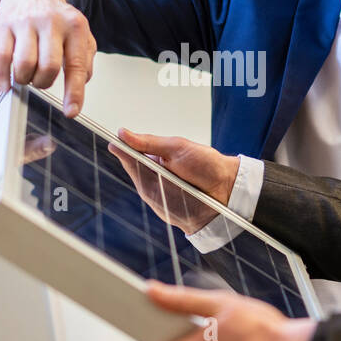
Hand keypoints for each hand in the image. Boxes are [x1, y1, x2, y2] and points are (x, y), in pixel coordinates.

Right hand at [0, 0, 96, 117]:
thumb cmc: (56, 18)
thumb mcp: (79, 34)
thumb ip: (84, 60)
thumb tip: (79, 88)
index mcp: (75, 26)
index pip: (76, 65)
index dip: (74, 92)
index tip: (70, 111)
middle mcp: (51, 22)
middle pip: (48, 67)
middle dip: (44, 83)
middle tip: (41, 81)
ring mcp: (25, 23)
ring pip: (24, 65)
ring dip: (25, 80)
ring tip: (26, 76)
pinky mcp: (3, 26)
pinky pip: (0, 59)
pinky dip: (2, 77)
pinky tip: (6, 81)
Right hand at [107, 128, 239, 233]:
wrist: (226, 188)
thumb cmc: (207, 165)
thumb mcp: (176, 147)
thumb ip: (149, 143)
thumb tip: (124, 133)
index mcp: (157, 158)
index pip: (134, 152)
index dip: (122, 148)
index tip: (113, 142)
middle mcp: (155, 175)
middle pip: (132, 169)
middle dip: (128, 160)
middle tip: (123, 149)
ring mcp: (158, 192)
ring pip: (139, 183)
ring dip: (138, 173)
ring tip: (138, 162)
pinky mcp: (162, 207)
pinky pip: (149, 197)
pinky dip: (148, 189)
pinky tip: (149, 181)